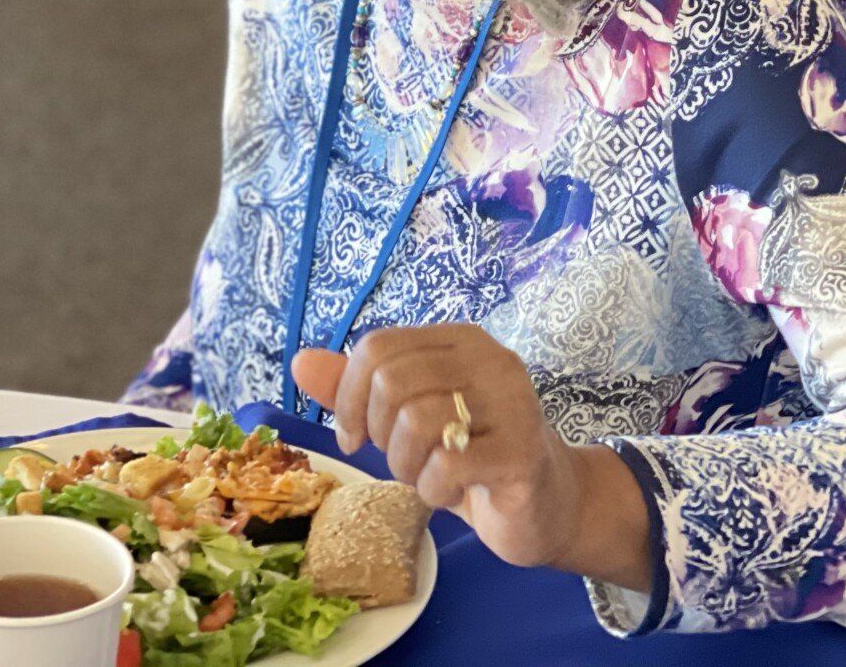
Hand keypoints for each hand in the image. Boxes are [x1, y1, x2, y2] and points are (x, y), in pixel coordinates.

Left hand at [291, 325, 650, 587]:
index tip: (353, 436)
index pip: (377, 347)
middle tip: (399, 461)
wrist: (545, 506)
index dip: (348, 396)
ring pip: (416, 422)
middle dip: (379, 434)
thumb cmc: (470, 457)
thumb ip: (357, 388)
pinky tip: (452, 492)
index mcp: (458, 340)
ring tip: (427, 475)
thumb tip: (300, 361)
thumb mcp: (406, 419)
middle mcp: (490, 358)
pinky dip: (433, 490)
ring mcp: (512, 402)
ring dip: (406, 465)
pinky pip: (446, 466)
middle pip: (392, 381)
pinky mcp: (522, 451)